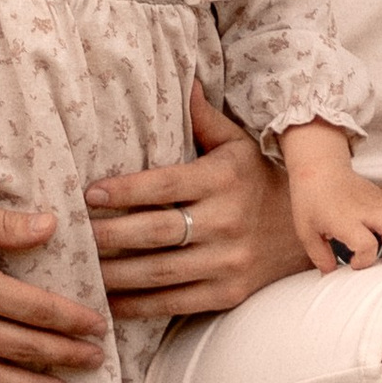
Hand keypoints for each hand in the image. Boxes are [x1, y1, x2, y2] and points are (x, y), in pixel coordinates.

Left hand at [86, 84, 297, 320]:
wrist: (308, 230)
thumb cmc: (258, 179)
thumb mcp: (237, 144)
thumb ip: (204, 119)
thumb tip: (185, 77)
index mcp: (224, 179)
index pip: (165, 185)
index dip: (125, 190)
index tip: (89, 194)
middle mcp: (228, 221)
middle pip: (156, 232)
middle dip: (109, 234)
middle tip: (73, 232)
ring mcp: (229, 262)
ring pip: (160, 272)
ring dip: (115, 273)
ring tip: (82, 266)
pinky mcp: (229, 294)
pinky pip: (175, 302)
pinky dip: (138, 304)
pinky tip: (109, 300)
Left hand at [285, 147, 381, 276]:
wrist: (319, 168)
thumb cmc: (311, 199)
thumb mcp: (306, 231)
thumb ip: (320, 256)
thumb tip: (332, 275)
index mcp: (344, 218)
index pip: (366, 244)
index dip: (364, 261)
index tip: (354, 265)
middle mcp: (366, 208)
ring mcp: (377, 201)